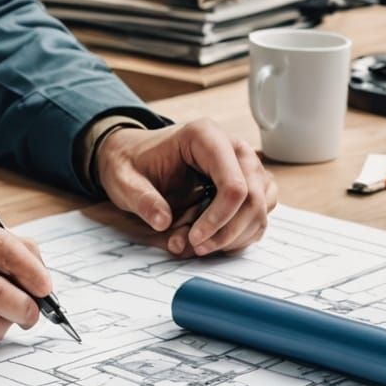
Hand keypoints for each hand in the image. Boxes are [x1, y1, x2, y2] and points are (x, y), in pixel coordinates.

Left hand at [95, 120, 276, 257]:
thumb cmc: (132, 164)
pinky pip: (259, 212)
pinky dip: (241, 233)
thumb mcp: (124, 180)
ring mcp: (244, 164)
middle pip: (253, 198)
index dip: (219, 219)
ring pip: (260, 208)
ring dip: (235, 235)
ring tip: (201, 244)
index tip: (194, 239)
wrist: (134, 156)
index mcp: (205, 137)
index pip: (234, 184)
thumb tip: (163, 223)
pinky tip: (214, 238)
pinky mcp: (248, 182)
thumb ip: (142, 200)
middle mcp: (233, 147)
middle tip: (197, 247)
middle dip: (227, 232)